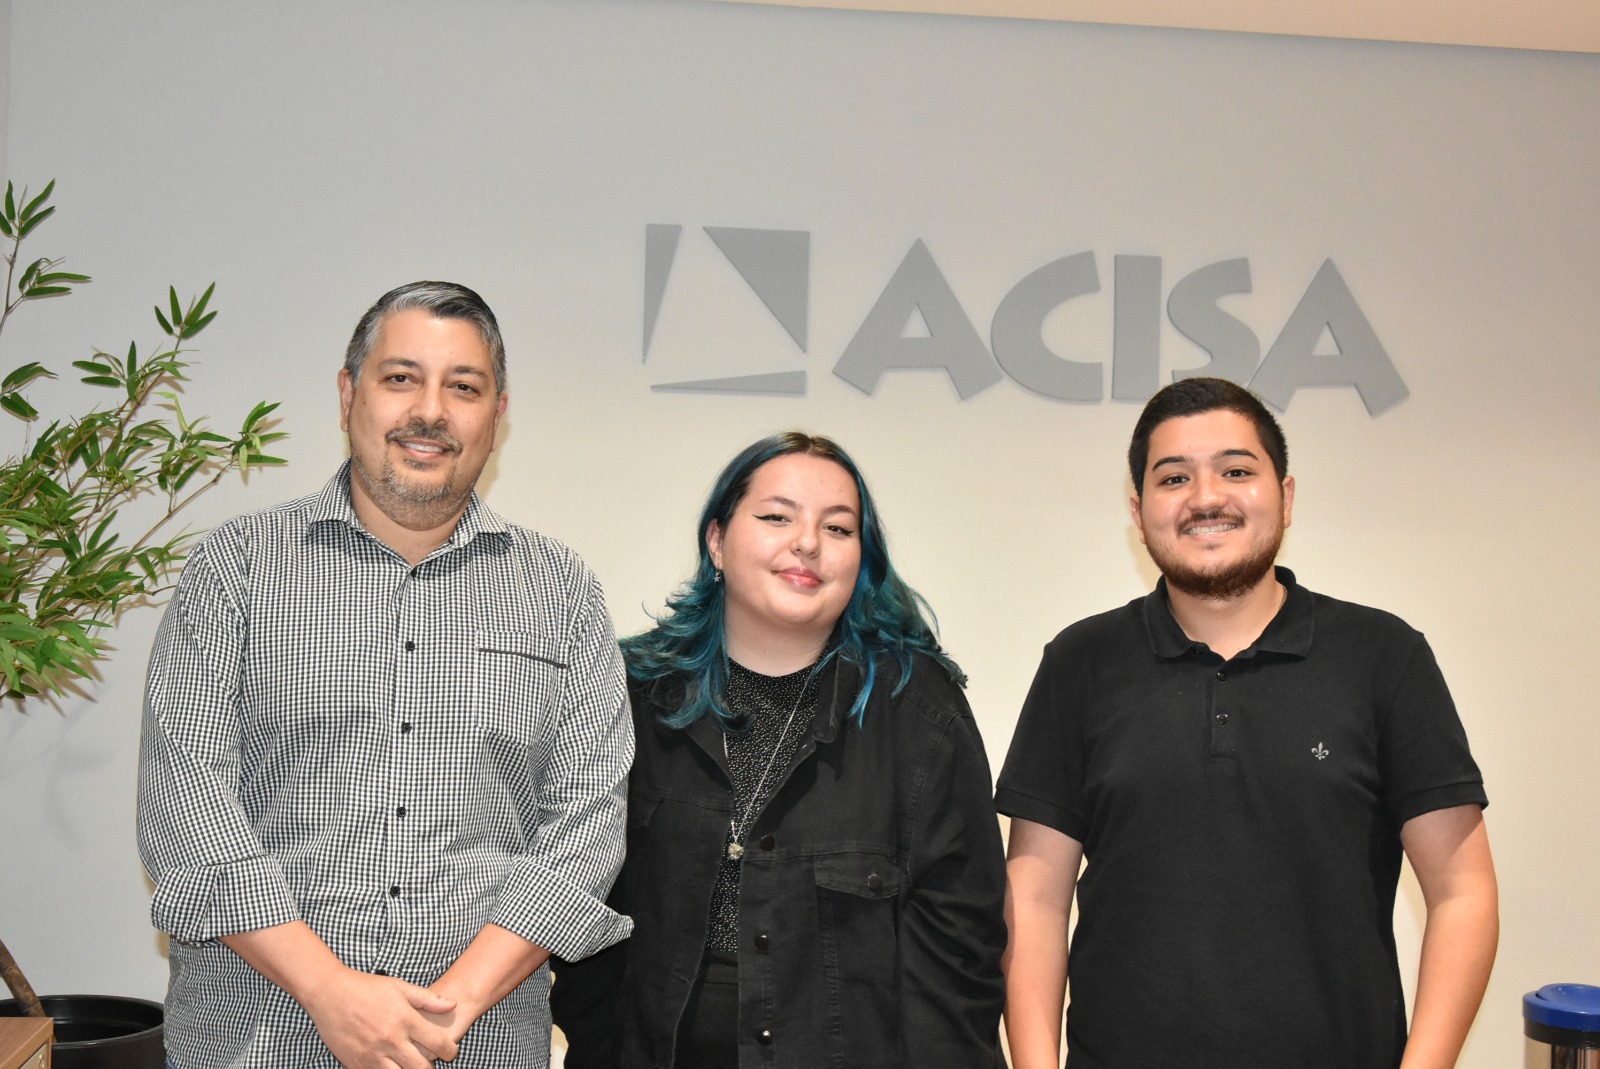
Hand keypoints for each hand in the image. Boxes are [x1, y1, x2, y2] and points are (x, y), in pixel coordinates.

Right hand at [300, 969, 458, 1068]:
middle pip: (422, 1068)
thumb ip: (428, 1000)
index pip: (438, 1043)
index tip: (451, 1051)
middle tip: (431, 1062)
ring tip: (411, 1065)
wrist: (329, 994)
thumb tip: (452, 1005)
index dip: (450, 1051)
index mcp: (405, 1020)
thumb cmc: (366, 988)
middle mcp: (391, 1040)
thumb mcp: (400, 987)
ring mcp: (372, 1055)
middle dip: (431, 1068)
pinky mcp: (356, 1064)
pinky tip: (391, 1066)